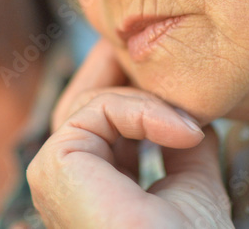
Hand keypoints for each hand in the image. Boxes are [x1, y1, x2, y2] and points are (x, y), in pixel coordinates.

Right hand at [28, 40, 232, 227]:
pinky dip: (142, 110)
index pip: (107, 120)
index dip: (141, 93)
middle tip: (171, 59)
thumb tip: (191, 112)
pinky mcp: (53, 167)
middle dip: (130, 73)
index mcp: (94, 189)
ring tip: (190, 111)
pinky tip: (184, 131)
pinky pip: (95, 111)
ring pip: (92, 100)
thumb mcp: (194, 187)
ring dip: (145, 94)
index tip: (183, 83)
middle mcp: (67, 182)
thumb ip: (183, 147)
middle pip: (90, 101)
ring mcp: (54, 175)